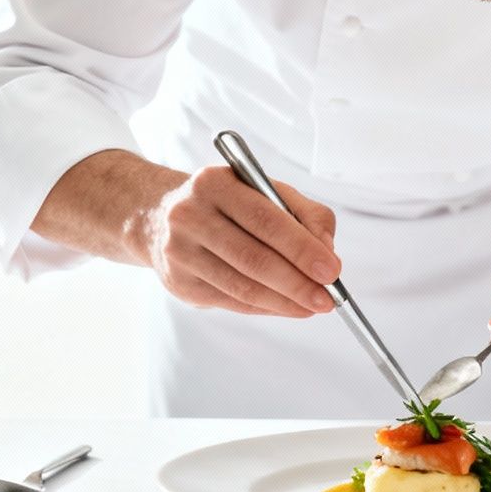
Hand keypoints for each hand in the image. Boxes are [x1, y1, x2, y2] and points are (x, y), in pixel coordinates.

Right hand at [137, 165, 339, 317]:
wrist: (158, 216)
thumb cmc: (227, 203)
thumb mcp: (265, 191)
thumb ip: (304, 214)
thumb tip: (326, 250)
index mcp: (214, 184)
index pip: (266, 220)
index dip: (302, 248)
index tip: (332, 269)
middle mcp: (189, 216)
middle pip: (253, 258)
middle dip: (297, 282)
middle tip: (328, 297)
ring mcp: (178, 252)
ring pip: (241, 285)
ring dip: (284, 301)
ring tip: (313, 306)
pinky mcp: (178, 283)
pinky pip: (230, 301)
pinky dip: (265, 307)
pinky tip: (287, 307)